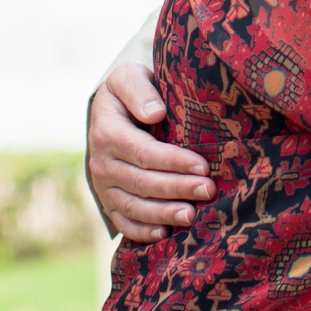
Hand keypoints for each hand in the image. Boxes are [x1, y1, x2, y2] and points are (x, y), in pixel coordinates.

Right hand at [86, 63, 213, 241]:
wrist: (112, 110)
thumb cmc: (129, 91)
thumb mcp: (129, 77)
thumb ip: (139, 90)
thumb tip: (155, 113)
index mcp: (107, 132)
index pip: (143, 152)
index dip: (173, 161)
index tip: (202, 165)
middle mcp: (101, 163)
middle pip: (142, 182)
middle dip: (178, 188)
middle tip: (209, 190)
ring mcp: (104, 186)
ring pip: (134, 206)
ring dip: (164, 213)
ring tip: (193, 215)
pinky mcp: (109, 202)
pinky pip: (124, 222)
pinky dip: (143, 232)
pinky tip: (166, 234)